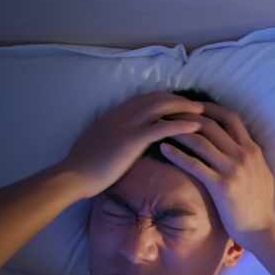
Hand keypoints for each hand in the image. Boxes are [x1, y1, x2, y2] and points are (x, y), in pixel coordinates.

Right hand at [60, 91, 206, 199]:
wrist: (73, 176)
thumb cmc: (82, 169)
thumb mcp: (96, 147)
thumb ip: (110, 141)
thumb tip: (116, 145)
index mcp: (113, 116)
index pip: (142, 100)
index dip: (162, 99)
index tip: (176, 103)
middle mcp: (121, 115)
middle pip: (155, 98)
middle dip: (177, 99)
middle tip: (196, 104)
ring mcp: (127, 125)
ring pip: (161, 106)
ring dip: (184, 107)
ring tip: (202, 111)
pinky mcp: (132, 140)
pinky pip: (162, 127)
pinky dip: (182, 125)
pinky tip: (196, 127)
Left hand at [159, 103, 274, 250]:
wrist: (262, 229)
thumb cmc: (260, 205)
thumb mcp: (261, 173)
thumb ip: (249, 157)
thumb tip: (240, 146)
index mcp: (252, 149)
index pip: (230, 117)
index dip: (209, 108)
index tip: (191, 106)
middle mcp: (243, 154)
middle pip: (211, 124)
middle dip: (187, 115)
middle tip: (168, 111)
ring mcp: (232, 169)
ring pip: (201, 140)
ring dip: (178, 131)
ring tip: (160, 127)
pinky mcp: (221, 185)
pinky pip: (195, 165)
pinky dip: (177, 154)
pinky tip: (163, 149)